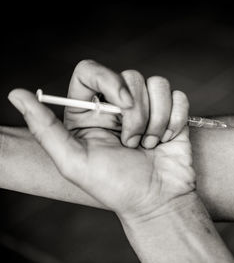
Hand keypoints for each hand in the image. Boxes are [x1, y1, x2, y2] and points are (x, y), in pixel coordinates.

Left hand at [8, 60, 193, 219]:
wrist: (158, 201)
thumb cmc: (116, 187)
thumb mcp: (74, 162)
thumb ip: (45, 128)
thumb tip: (16, 94)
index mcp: (89, 113)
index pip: (91, 71)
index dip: (108, 79)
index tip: (122, 104)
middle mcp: (117, 106)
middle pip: (130, 77)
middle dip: (137, 115)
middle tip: (133, 143)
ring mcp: (147, 108)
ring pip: (157, 84)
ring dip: (157, 120)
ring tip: (150, 145)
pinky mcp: (171, 113)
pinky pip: (178, 97)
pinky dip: (175, 120)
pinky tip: (166, 140)